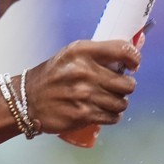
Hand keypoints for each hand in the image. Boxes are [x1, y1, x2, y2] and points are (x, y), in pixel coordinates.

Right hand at [25, 39, 140, 134]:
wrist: (27, 100)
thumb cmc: (53, 76)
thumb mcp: (71, 55)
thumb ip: (98, 53)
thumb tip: (135, 47)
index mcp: (81, 52)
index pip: (123, 50)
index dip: (134, 58)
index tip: (133, 64)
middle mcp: (84, 72)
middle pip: (127, 83)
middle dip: (126, 87)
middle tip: (116, 87)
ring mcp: (84, 95)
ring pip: (122, 103)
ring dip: (118, 103)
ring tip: (107, 101)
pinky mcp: (82, 115)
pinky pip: (112, 117)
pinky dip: (111, 116)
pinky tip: (103, 112)